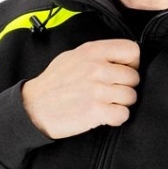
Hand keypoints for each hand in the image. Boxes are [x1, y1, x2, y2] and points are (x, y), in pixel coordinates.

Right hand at [22, 39, 140, 138]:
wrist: (34, 107)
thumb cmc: (54, 83)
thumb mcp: (73, 57)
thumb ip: (98, 55)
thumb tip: (121, 59)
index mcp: (92, 51)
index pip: (132, 50)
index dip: (132, 63)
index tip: (122, 72)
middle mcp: (96, 68)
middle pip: (134, 77)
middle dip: (126, 87)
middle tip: (111, 93)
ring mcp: (97, 89)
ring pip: (131, 96)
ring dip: (121, 104)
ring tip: (106, 104)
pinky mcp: (96, 110)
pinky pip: (123, 114)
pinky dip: (117, 118)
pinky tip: (105, 116)